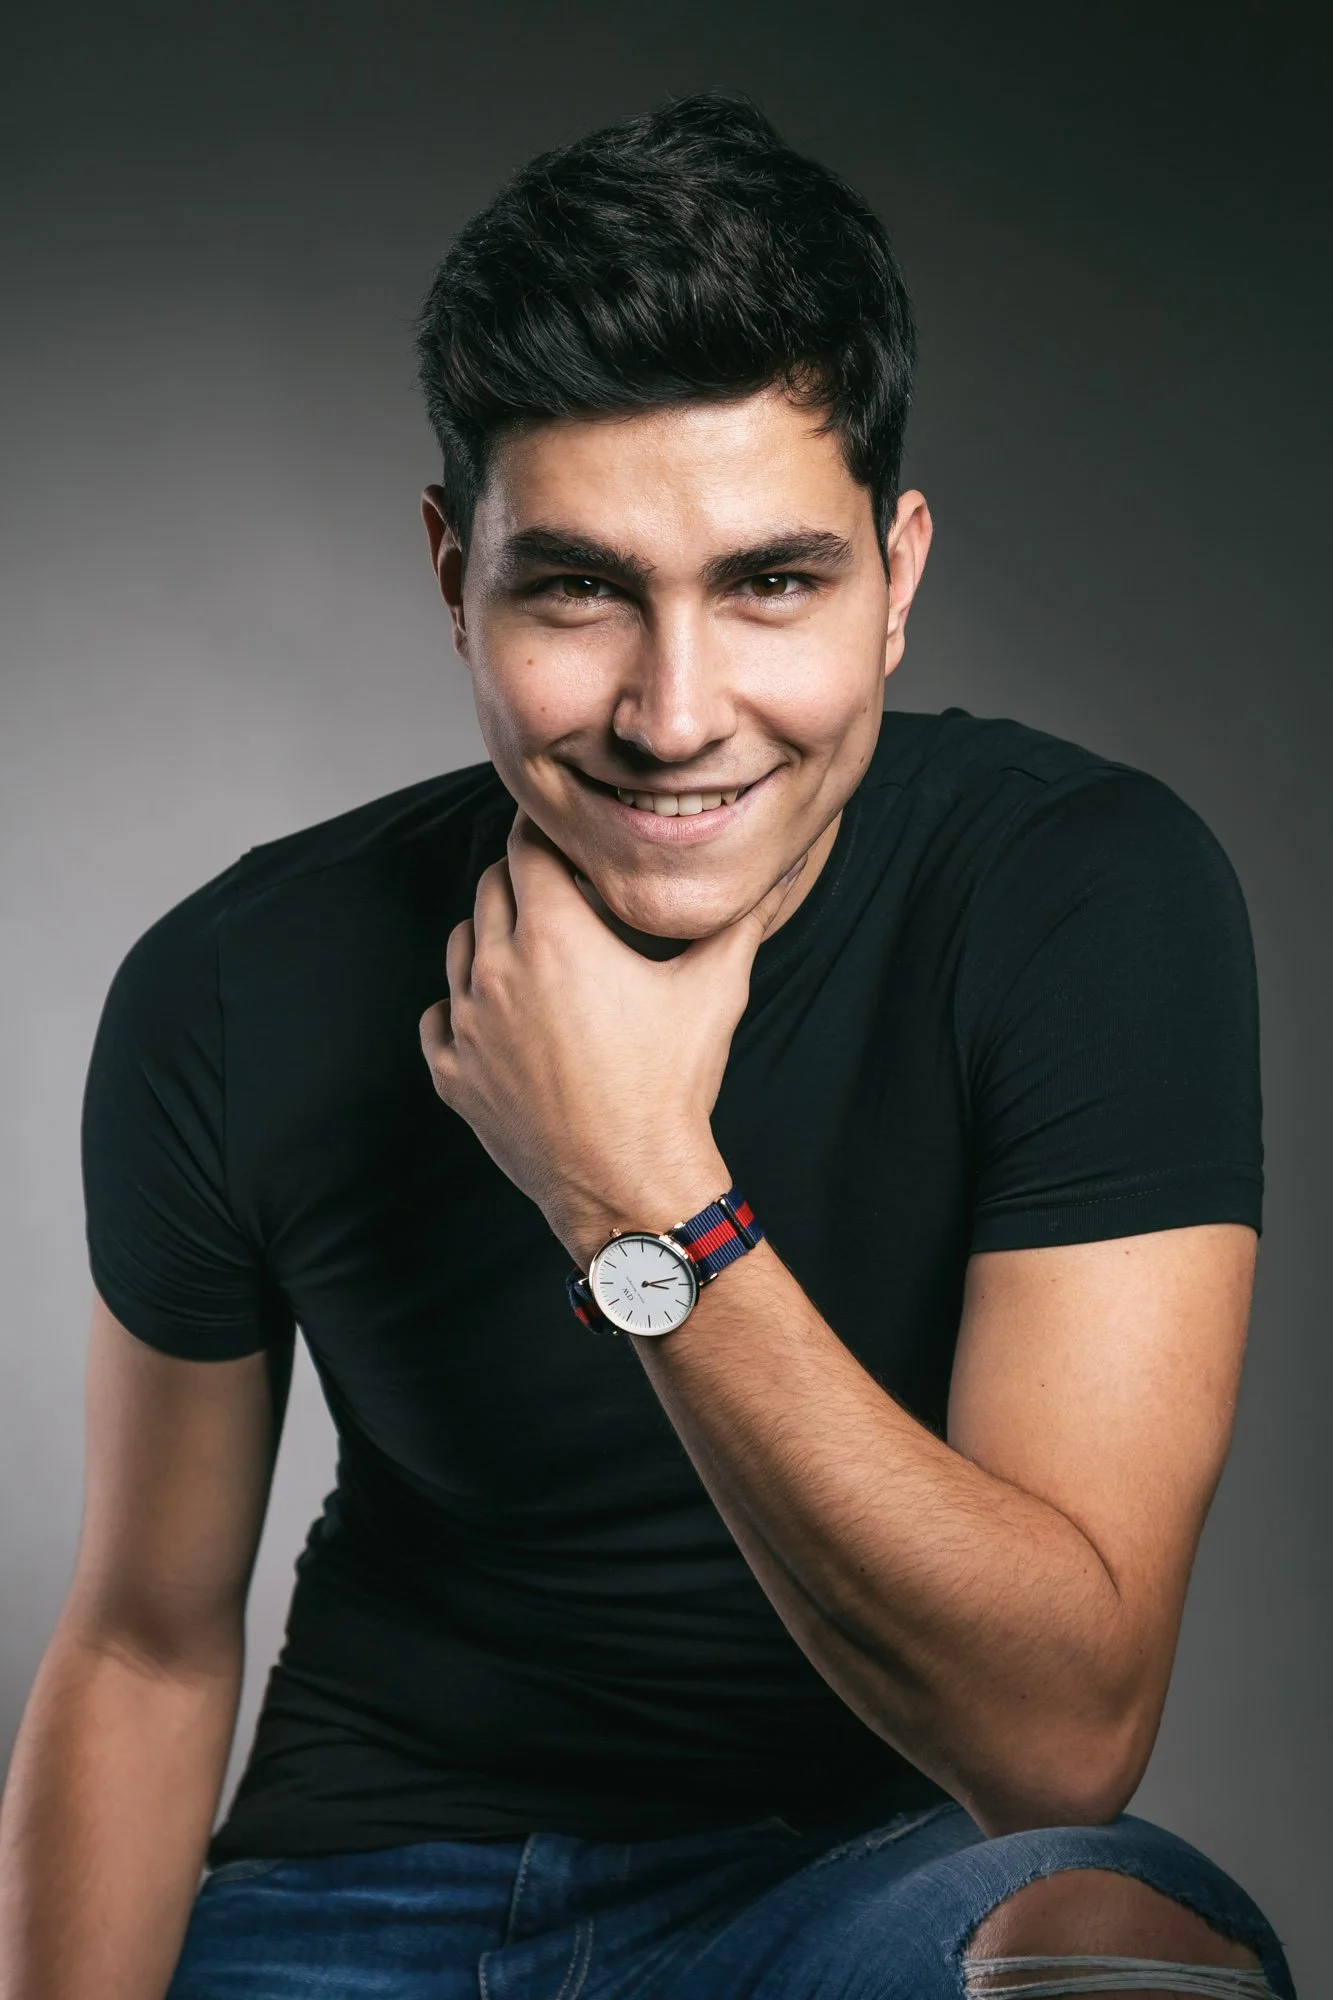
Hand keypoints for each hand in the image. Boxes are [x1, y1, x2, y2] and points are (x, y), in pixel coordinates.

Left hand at [419, 807, 806, 1264]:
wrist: (629, 1181)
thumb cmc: (670, 1086)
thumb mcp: (715, 991)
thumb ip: (740, 920)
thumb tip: (781, 872)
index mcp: (555, 934)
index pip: (528, 846)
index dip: (552, 837)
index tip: (571, 844)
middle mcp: (498, 969)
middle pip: (490, 886)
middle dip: (525, 880)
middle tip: (563, 896)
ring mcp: (465, 1023)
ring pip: (460, 945)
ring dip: (493, 937)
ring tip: (538, 958)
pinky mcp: (452, 1072)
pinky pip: (438, 1016)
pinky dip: (463, 1008)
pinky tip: (504, 1019)